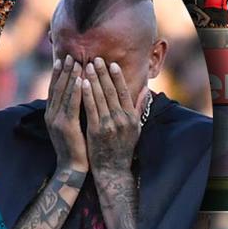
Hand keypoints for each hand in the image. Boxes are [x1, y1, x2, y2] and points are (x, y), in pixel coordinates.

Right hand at [45, 56, 88, 171]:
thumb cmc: (77, 148)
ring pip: (63, 93)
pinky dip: (75, 91)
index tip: (64, 59)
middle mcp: (51, 115)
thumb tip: (78, 95)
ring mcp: (57, 120)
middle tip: (70, 55)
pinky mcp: (66, 126)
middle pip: (57, 87)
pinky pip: (71, 105)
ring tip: (75, 62)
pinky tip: (80, 80)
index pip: (55, 89)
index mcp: (52, 114)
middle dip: (63, 70)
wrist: (72, 169)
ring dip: (69, 76)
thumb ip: (71, 111)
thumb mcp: (71, 126)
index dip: (59, 74)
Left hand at [82, 58, 146, 175]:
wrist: (112, 170)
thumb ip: (139, 109)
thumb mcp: (136, 129)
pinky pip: (90, 108)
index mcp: (131, 117)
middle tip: (96, 58)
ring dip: (93, 79)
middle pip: (111, 91)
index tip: (111, 63)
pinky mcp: (96, 130)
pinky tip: (81, 82)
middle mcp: (122, 119)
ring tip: (86, 65)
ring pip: (100, 97)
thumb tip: (146, 90)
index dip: (117, 76)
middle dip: (103, 73)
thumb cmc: (123, 149)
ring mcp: (109, 125)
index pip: (124, 92)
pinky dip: (86, 94)